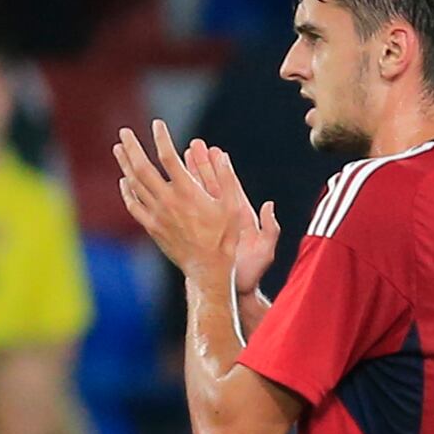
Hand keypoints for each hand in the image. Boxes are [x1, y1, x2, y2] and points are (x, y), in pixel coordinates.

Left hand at [115, 123, 272, 289]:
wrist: (208, 268)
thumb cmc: (224, 238)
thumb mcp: (233, 207)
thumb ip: (226, 180)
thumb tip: (219, 156)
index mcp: (188, 192)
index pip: (168, 157)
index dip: (161, 138)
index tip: (157, 125)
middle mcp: (168, 200)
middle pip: (142, 167)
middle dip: (132, 147)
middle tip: (125, 132)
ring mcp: (156, 214)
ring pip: (134, 184)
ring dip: (125, 164)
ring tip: (118, 149)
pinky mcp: (151, 226)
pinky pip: (133, 204)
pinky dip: (126, 190)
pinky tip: (124, 181)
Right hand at [185, 139, 279, 296]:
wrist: (234, 289)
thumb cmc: (252, 272)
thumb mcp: (265, 248)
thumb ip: (270, 227)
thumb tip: (269, 205)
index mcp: (239, 216)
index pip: (229, 185)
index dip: (222, 168)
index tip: (215, 150)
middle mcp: (223, 217)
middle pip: (210, 184)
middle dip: (201, 164)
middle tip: (193, 145)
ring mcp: (207, 223)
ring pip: (194, 195)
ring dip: (186, 176)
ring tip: (176, 155)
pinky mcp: (194, 232)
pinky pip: (181, 210)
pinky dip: (174, 197)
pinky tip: (163, 184)